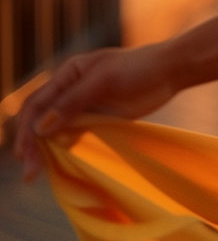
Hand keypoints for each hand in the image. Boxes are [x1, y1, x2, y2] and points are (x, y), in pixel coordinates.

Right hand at [12, 43, 178, 182]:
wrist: (171, 70)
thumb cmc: (138, 67)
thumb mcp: (103, 80)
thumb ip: (72, 102)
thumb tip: (40, 127)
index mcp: (67, 74)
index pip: (37, 103)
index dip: (26, 129)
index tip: (23, 153)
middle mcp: (70, 90)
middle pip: (42, 118)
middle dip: (31, 143)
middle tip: (29, 171)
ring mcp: (85, 105)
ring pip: (56, 129)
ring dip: (45, 149)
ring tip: (36, 172)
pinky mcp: (99, 118)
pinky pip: (75, 134)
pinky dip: (64, 148)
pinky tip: (59, 163)